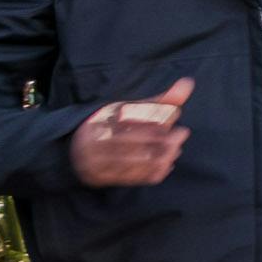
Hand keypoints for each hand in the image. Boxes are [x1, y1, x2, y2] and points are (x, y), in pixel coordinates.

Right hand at [70, 79, 192, 187]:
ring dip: (163, 156)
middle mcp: (98, 139)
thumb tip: (188, 83)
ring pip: (137, 160)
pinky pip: (133, 178)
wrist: (73, 153)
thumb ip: (160, 101)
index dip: (158, 115)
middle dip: (165, 138)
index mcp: (103, 118)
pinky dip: (154, 172)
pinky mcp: (103, 177)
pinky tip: (166, 165)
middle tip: (182, 133)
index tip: (176, 113)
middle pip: (137, 139)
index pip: (135, 116)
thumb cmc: (110, 127)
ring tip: (176, 150)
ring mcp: (98, 160)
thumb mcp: (130, 110)